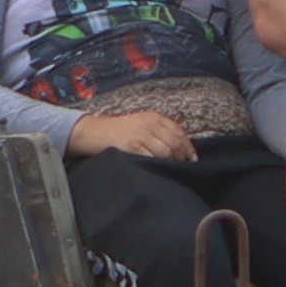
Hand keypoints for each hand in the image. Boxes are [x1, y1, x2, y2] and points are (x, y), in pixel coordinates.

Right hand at [64, 107, 197, 160]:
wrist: (93, 132)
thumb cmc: (118, 131)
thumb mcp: (140, 124)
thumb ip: (158, 131)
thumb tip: (180, 148)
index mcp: (153, 117)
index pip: (178, 132)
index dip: (188, 146)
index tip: (192, 158)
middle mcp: (149, 124)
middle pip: (175, 142)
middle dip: (182, 156)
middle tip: (183, 166)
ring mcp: (140, 134)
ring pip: (166, 151)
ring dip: (170, 162)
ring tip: (169, 169)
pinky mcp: (131, 146)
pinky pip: (151, 158)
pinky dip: (156, 165)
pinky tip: (156, 169)